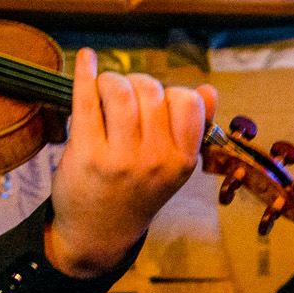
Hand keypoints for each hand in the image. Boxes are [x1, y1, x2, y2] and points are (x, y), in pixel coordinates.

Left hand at [44, 49, 215, 278]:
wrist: (99, 234)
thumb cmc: (136, 193)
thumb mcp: (174, 169)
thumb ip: (193, 130)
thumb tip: (208, 91)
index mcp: (182, 159)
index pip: (188, 100)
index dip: (168, 93)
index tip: (153, 104)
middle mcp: (155, 158)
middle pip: (150, 90)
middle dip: (135, 84)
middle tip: (122, 99)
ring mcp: (119, 157)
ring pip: (120, 89)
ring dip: (111, 81)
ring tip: (105, 92)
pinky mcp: (85, 154)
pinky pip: (86, 101)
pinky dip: (85, 73)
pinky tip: (85, 58)